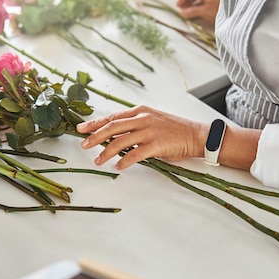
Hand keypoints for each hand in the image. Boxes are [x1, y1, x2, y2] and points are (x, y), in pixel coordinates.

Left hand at [76, 105, 207, 169]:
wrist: (196, 135)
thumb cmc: (174, 130)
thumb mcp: (153, 120)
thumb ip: (135, 124)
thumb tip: (116, 134)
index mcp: (140, 111)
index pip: (113, 116)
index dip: (95, 123)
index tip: (82, 128)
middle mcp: (143, 118)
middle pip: (112, 127)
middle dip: (95, 136)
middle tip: (83, 144)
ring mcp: (149, 131)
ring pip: (121, 141)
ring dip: (107, 152)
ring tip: (98, 161)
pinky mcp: (157, 144)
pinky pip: (135, 154)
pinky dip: (125, 161)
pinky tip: (118, 167)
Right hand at [176, 0, 220, 26]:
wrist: (234, 18)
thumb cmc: (221, 12)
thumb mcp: (204, 11)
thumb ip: (192, 12)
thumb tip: (182, 12)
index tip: (179, 4)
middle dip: (186, 1)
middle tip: (181, 9)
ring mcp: (211, 2)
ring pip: (198, 2)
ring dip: (191, 7)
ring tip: (186, 13)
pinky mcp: (214, 9)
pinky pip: (202, 7)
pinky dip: (196, 11)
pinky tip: (195, 16)